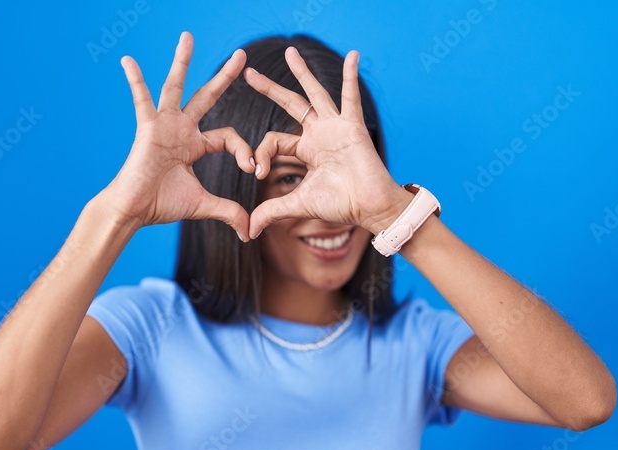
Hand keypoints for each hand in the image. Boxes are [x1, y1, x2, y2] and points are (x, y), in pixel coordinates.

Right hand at [102, 32, 254, 240]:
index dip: (244, 150)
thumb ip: (228, 212)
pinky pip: (141, 100)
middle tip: (242, 55)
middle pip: (207, 97)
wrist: (135, 211)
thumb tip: (250, 233)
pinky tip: (127, 60)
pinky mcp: (147, 128)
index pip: (227, 136)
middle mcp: (181, 129)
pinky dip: (135, 80)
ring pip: (177, 87)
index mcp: (195, 145)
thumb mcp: (203, 205)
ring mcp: (164, 125)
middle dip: (225, 77)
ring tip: (188, 36)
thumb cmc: (163, 205)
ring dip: (183, 62)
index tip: (252, 168)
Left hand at [243, 47, 412, 239]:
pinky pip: (351, 97)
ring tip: (290, 51)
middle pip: (290, 104)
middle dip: (269, 89)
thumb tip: (249, 229)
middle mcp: (319, 133)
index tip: (257, 172)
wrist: (369, 209)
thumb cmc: (340, 205)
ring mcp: (336, 127)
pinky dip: (352, 76)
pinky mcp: (352, 126)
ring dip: (302, 72)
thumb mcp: (298, 204)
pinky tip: (352, 55)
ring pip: (315, 93)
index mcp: (306, 149)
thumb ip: (272, 211)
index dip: (261, 154)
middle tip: (248, 73)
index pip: (274, 140)